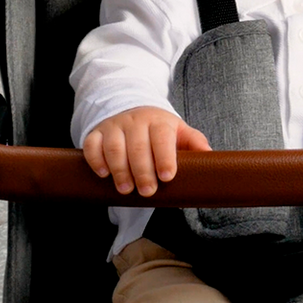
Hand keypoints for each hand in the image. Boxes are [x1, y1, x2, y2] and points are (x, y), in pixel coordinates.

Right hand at [82, 106, 210, 196]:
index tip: (167, 177)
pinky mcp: (97, 133)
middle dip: (142, 171)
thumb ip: (195, 142)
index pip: (162, 137)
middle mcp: (136, 121)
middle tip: (147, 192)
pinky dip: (96, 159)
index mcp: (159, 122)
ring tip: (126, 189)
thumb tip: (210, 155)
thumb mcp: (179, 132)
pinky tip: (103, 174)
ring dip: (119, 169)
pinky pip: (92, 144)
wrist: (133, 111)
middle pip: (138, 146)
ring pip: (114, 146)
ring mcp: (114, 126)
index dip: (165, 157)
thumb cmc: (160, 131)